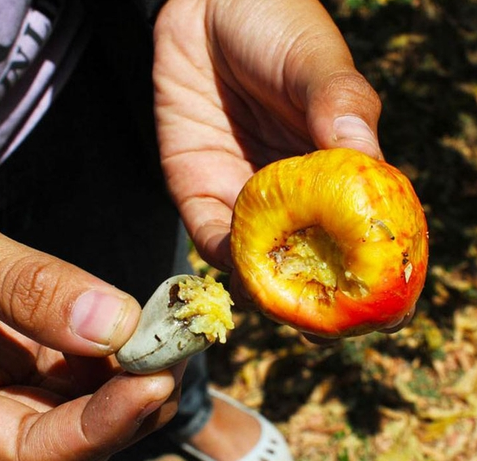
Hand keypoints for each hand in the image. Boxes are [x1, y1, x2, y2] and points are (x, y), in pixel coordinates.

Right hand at [0, 124, 181, 459]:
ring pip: (75, 389)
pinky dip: (114, 337)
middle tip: (175, 357)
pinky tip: (145, 319)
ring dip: (128, 371)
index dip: (93, 428)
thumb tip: (113, 326)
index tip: (151, 382)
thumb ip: (21, 287)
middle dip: (124, 402)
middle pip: (58, 426)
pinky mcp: (19, 321)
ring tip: (171, 337)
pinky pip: (75, 346)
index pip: (20, 446)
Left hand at [153, 0, 412, 334]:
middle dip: (316, 297)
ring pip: (258, 260)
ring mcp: (243, 196)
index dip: (369, 272)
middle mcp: (290, 192)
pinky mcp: (197, 190)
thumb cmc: (273, 26)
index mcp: (332, 170)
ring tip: (283, 304)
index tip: (383, 308)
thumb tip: (369, 160)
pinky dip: (225, 257)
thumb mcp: (317, 61)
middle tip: (326, 325)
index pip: (356, 232)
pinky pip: (210, 236)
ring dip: (269, 288)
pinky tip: (240, 266)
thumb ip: (339, 106)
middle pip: (306, 260)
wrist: (203, 7)